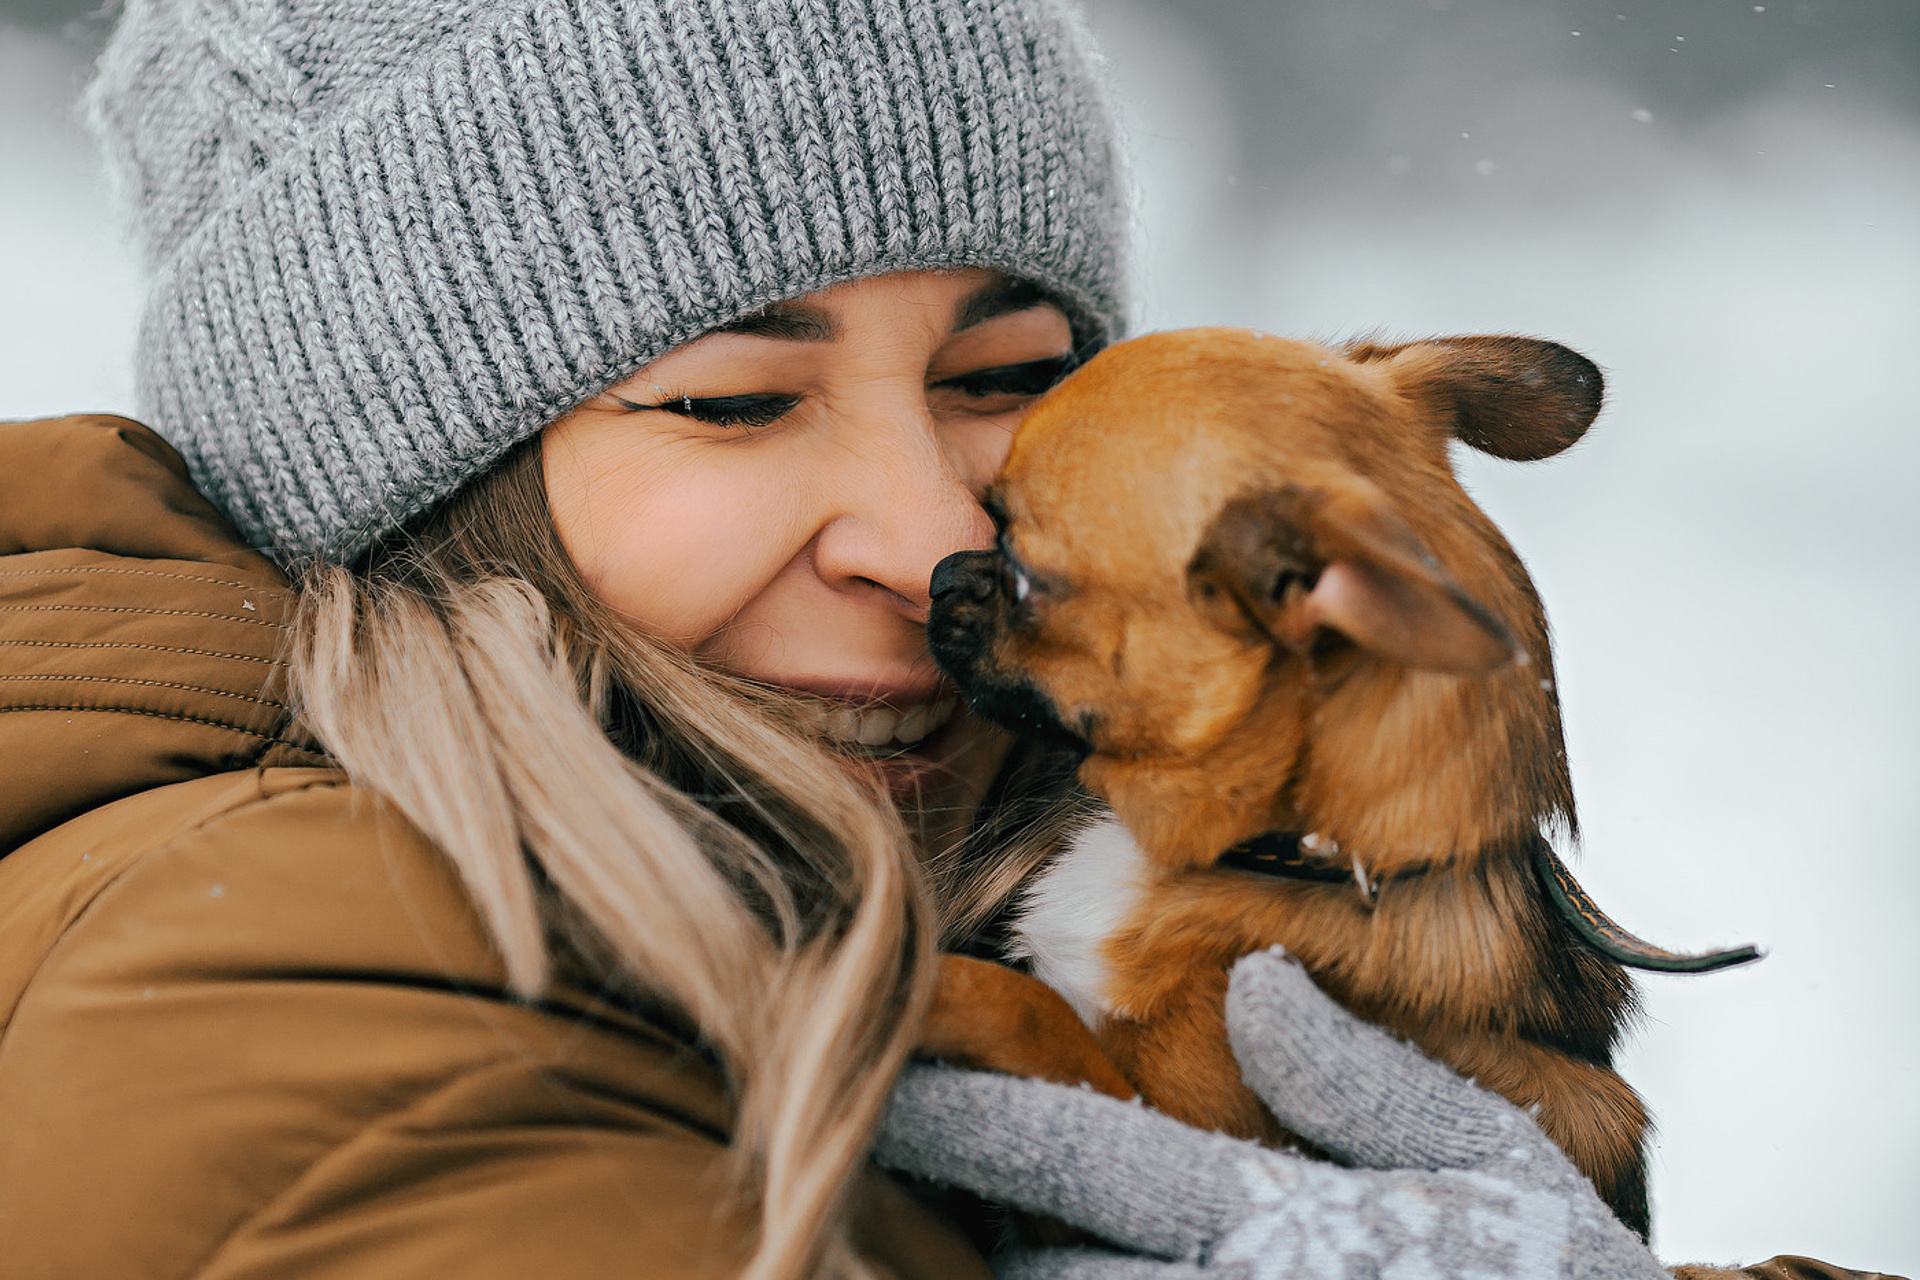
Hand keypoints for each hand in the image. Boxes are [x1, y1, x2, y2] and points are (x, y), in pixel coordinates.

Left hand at [875, 949, 1666, 1279]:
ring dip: (1029, 1279)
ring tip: (989, 1241)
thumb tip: (1257, 984)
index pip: (1085, 1146)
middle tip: (899, 1178)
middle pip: (1047, 1266)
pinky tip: (1071, 1272)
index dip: (977, 1117)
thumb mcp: (1492, 1161)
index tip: (893, 1087)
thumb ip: (1364, 1077)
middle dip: (977, 1228)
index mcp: (1275, 1213)